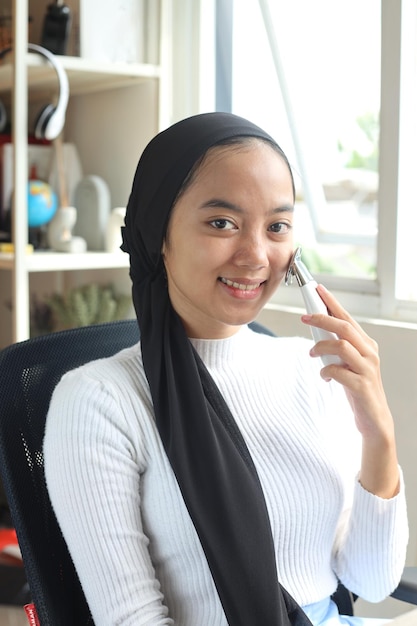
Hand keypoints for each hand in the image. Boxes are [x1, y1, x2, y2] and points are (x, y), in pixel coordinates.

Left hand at [301, 284, 399, 497]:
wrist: (374, 420)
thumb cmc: (357, 389)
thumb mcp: (347, 364)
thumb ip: (337, 347)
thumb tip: (315, 329)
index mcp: (366, 345)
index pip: (348, 317)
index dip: (333, 302)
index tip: (318, 289)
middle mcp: (370, 353)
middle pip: (346, 327)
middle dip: (323, 319)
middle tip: (305, 317)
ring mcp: (368, 370)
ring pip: (343, 346)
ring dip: (322, 347)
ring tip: (311, 353)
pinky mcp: (362, 387)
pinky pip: (339, 372)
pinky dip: (326, 371)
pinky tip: (323, 376)